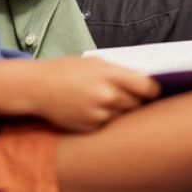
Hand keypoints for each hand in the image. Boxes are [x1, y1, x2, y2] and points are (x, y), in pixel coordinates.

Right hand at [26, 57, 159, 131]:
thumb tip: (143, 81)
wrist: (38, 87)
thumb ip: (119, 73)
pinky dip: (104, 119)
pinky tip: (90, 109)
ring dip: (118, 111)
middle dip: (134, 101)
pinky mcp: (90, 128)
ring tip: (102, 100)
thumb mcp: (96, 63)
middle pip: (136, 104)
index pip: (146, 88)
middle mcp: (107, 96)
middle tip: (125, 96)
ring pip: (122, 116)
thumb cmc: (68, 71)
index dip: (153, 91)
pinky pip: (107, 125)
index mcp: (111, 75)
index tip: (153, 92)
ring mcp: (98, 114)